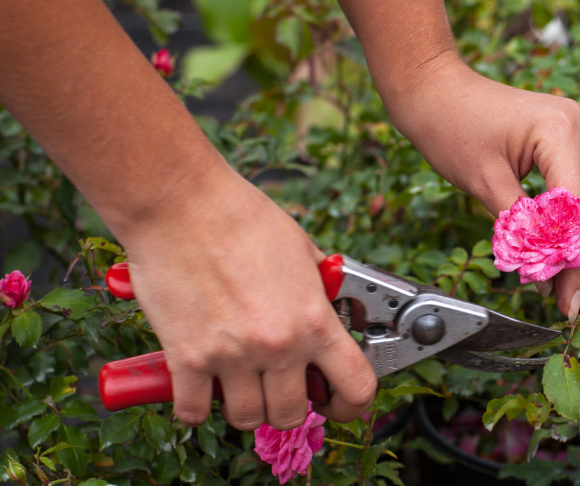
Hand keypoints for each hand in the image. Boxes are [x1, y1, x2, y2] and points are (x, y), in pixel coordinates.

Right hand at [118, 165, 376, 429]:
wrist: (181, 204)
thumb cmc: (241, 216)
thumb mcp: (303, 250)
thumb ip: (319, 290)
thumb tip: (333, 309)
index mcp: (315, 319)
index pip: (356, 388)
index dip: (350, 405)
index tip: (336, 402)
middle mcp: (279, 345)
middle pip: (293, 414)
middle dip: (288, 404)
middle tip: (276, 384)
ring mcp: (232, 356)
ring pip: (247, 418)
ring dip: (244, 405)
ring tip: (237, 380)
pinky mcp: (186, 359)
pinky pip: (193, 412)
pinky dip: (195, 405)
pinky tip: (198, 384)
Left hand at [384, 54, 579, 318]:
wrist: (432, 88)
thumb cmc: (448, 125)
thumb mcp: (483, 181)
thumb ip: (518, 226)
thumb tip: (543, 271)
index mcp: (559, 131)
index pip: (576, 206)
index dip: (572, 256)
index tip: (564, 296)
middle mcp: (576, 129)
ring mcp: (573, 133)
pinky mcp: (562, 142)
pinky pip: (578, 190)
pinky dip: (574, 227)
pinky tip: (574, 261)